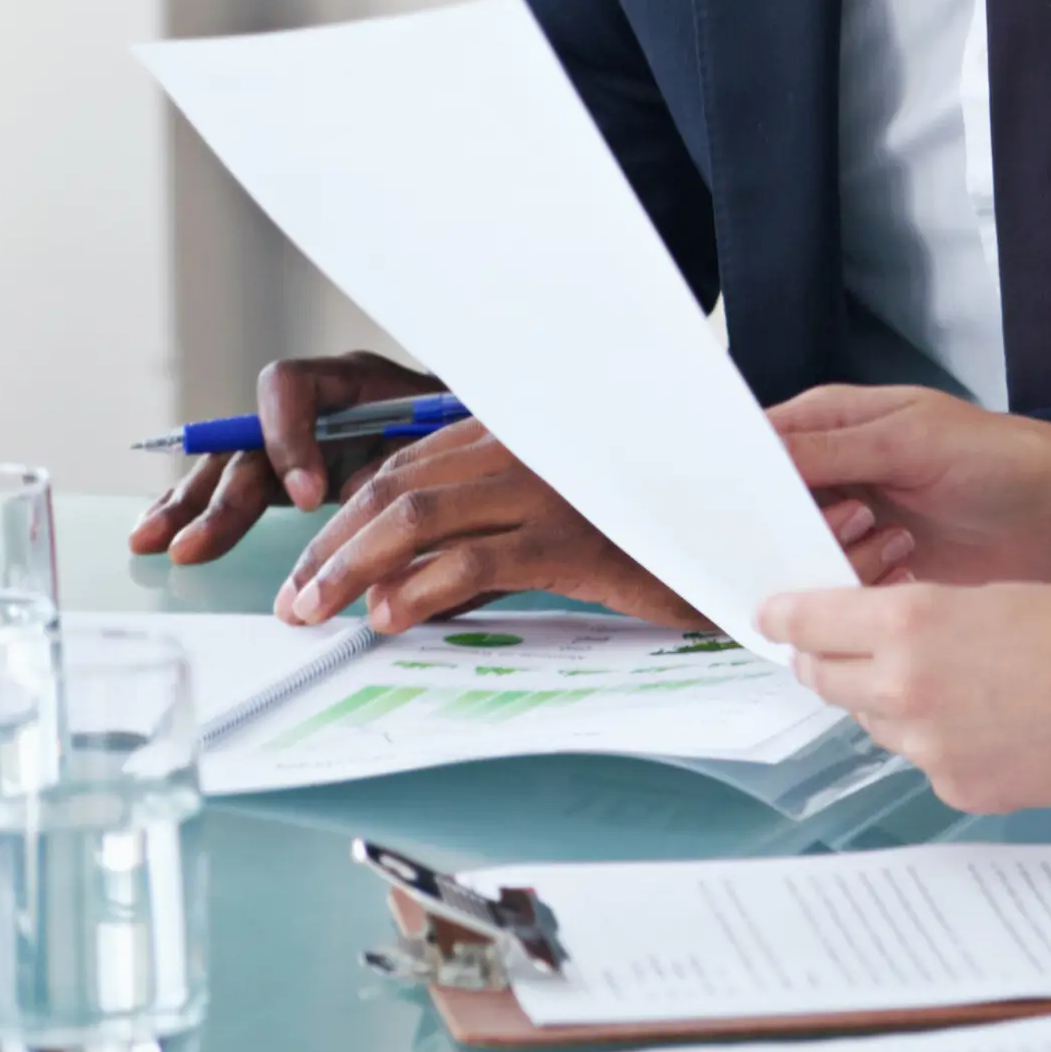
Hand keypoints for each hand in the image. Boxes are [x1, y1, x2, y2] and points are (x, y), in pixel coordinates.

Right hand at [132, 351, 438, 563]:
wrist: (481, 442)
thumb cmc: (467, 435)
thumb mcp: (440, 442)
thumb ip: (395, 464)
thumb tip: (353, 495)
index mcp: (352, 380)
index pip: (293, 386)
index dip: (288, 439)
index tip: (308, 498)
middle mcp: (313, 405)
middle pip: (249, 436)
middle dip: (220, 494)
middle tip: (195, 544)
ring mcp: (295, 439)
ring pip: (230, 465)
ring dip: (189, 505)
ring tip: (150, 542)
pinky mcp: (288, 472)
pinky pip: (236, 488)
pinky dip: (199, 512)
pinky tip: (159, 535)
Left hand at [274, 418, 895, 633]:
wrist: (754, 526)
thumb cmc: (668, 531)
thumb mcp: (580, 522)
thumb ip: (504, 536)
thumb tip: (423, 583)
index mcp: (527, 433)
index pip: (410, 462)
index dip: (349, 513)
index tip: (313, 560)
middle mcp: (531, 448)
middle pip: (398, 486)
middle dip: (331, 545)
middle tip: (296, 598)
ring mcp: (551, 488)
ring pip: (418, 516)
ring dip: (350, 568)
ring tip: (315, 612)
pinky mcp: (574, 538)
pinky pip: (474, 559)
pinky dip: (418, 589)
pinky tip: (389, 618)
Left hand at [759, 582, 1050, 813]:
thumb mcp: (990, 594)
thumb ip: (913, 615)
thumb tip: (862, 633)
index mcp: (910, 624)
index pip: (805, 623)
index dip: (785, 616)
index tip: (773, 615)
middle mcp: (905, 690)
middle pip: (823, 677)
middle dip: (831, 658)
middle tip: (856, 643)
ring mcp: (929, 750)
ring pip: (874, 719)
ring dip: (891, 700)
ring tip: (961, 680)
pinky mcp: (958, 790)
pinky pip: (923, 759)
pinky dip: (941, 740)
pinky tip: (995, 721)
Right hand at [770, 384, 1050, 586]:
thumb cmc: (998, 458)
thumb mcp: (907, 441)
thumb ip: (829, 449)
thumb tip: (759, 451)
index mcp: (834, 424)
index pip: (761, 446)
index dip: (746, 474)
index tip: (748, 500)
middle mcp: (838, 475)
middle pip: (773, 509)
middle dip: (802, 523)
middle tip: (852, 519)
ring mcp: (856, 524)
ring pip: (803, 554)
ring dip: (842, 556)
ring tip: (895, 540)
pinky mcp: (876, 570)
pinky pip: (838, 590)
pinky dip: (864, 585)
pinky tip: (905, 567)